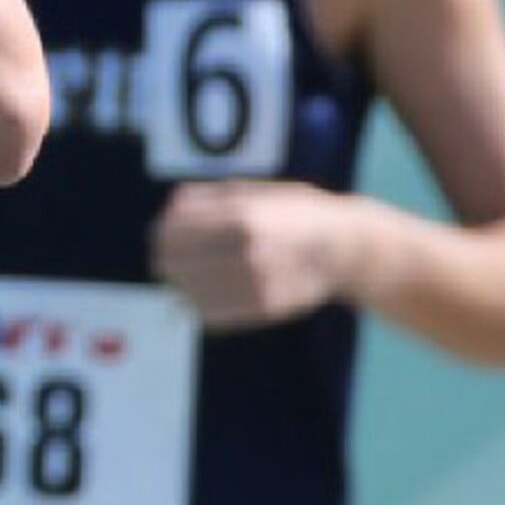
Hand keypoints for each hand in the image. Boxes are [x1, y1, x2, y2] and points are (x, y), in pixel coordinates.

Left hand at [151, 180, 357, 330]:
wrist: (344, 247)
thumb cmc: (295, 211)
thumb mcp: (254, 191)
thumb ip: (208, 199)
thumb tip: (168, 211)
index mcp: (240, 216)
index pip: (174, 231)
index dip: (161, 233)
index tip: (160, 233)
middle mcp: (246, 250)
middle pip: (174, 262)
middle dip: (165, 258)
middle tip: (167, 257)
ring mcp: (255, 282)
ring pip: (189, 291)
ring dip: (181, 284)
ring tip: (185, 276)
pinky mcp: (263, 308)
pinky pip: (213, 313)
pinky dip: (200, 304)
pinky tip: (204, 294)